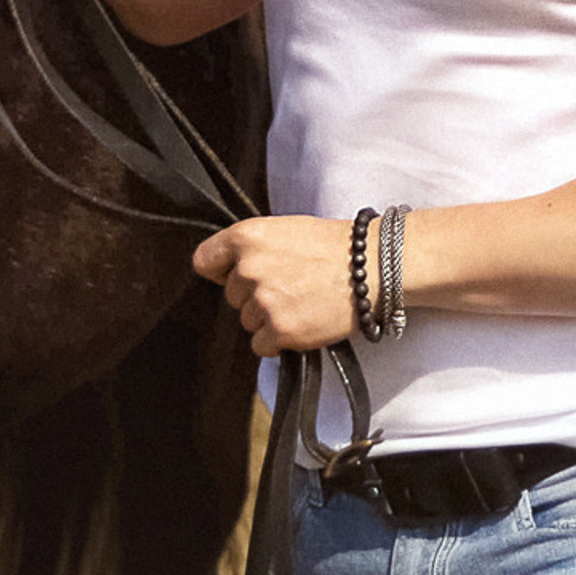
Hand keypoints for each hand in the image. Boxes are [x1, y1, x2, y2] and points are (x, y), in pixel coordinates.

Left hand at [194, 217, 357, 356]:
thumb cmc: (334, 245)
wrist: (371, 267)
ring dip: (270, 318)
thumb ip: (252, 248)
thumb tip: (232, 269)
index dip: (221, 270)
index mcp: (247, 236)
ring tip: (301, 300)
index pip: (204, 261)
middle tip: (289, 285)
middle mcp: (249, 268)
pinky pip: (261, 345)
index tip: (236, 274)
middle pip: (232, 296)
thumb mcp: (285, 229)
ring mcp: (263, 301)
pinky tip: (302, 320)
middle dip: (255, 295)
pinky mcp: (279, 330)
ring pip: (248, 321)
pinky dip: (279, 340)